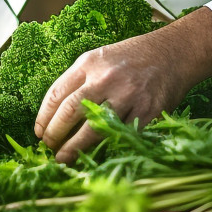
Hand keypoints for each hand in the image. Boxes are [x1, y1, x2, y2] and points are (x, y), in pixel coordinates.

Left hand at [34, 7, 211, 163]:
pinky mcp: (146, 112)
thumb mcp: (100, 57)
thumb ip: (79, 80)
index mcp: (89, 63)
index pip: (56, 94)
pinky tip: (96, 155)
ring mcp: (126, 96)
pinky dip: (106, 148)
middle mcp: (105, 79)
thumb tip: (55, 113)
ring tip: (64, 158)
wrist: (172, 53)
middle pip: (69, 113)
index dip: (43, 117)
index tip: (39, 132)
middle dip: (55, 135)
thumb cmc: (132, 57)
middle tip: (49, 147)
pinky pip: (121, 136)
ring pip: (93, 130)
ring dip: (74, 148)